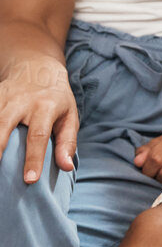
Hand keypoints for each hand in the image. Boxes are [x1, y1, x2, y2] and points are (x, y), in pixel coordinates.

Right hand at [0, 62, 77, 183]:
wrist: (36, 66)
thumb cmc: (56, 98)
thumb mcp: (70, 116)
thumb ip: (67, 142)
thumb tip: (66, 167)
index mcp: (45, 106)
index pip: (38, 136)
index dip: (33, 159)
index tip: (30, 180)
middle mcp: (20, 102)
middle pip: (3, 126)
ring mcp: (2, 98)